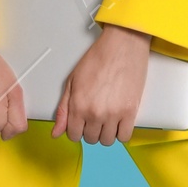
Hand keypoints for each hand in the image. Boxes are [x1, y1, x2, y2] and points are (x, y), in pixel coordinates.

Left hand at [51, 26, 150, 146]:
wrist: (122, 45)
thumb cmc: (98, 58)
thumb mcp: (72, 81)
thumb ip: (63, 109)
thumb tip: (56, 132)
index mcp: (78, 105)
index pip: (73, 135)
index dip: (76, 130)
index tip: (82, 123)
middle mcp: (95, 113)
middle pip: (90, 139)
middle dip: (91, 130)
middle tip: (95, 117)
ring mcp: (114, 114)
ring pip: (107, 140)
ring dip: (106, 133)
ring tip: (108, 119)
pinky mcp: (131, 112)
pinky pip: (125, 136)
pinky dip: (121, 133)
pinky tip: (119, 122)